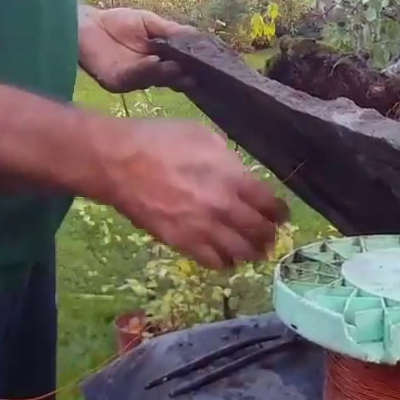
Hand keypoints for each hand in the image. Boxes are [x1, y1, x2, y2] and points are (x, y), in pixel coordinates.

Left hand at [78, 6, 195, 92]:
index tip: (212, 66)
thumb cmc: (118, 23)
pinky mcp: (116, 82)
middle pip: (172, 79)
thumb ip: (172, 32)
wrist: (85, 24)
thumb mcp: (150, 23)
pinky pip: (134, 77)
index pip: (183, 69)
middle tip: (199, 72)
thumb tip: (200, 37)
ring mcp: (134, 81)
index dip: (196, 68)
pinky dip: (146, 69)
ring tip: (177, 66)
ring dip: (167, 73)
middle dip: (185, 74)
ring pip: (155, 80)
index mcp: (161, 63)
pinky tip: (155, 61)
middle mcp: (150, 75)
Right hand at [97, 118, 289, 268]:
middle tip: (270, 235)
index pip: (269, 204)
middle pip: (259, 231)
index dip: (279, 212)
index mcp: (233, 177)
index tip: (281, 215)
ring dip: (251, 252)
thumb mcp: (204, 136)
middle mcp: (224, 207)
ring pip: (240, 252)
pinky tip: (226, 258)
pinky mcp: (181, 243)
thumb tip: (239, 174)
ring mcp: (203, 228)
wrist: (118, 163)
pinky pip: (212, 262)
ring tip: (253, 251)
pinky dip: (224, 262)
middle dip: (269, 235)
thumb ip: (228, 160)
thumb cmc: (160, 140)